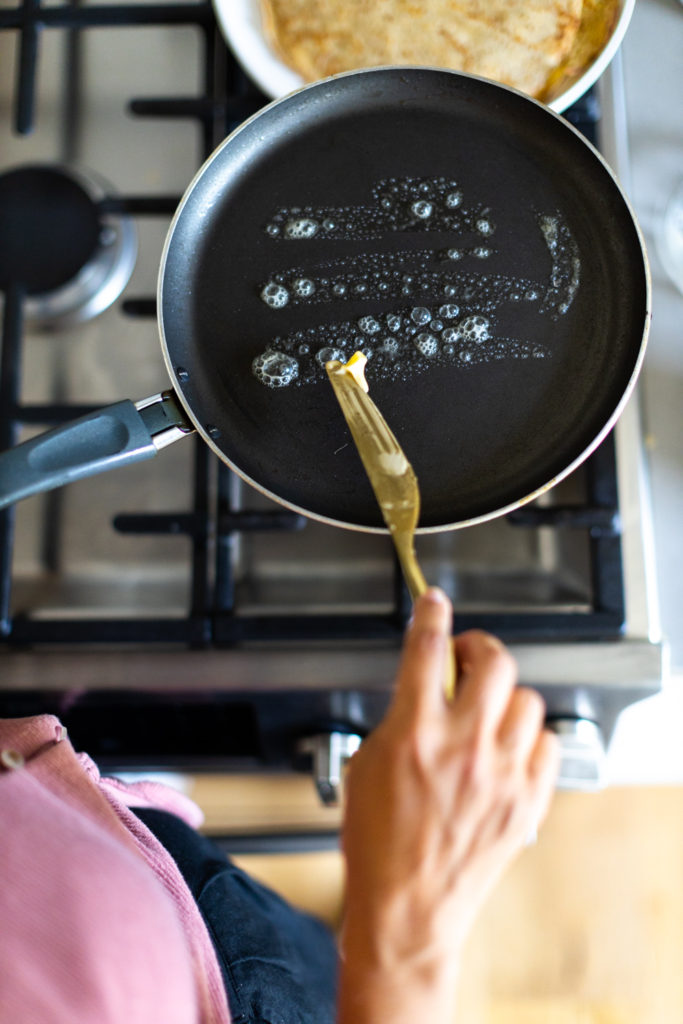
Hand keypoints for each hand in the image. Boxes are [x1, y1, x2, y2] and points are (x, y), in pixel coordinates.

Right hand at [338, 588, 558, 1022]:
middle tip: (468, 659)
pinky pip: (546, 743)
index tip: (435, 602)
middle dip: (479, 648)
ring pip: (526, 699)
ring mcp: (500, 773)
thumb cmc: (377, 844)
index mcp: (414, 732)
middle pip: (494, 661)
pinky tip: (509, 747)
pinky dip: (529, 737)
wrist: (407, 908)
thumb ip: (398, 719)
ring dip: (505, 696)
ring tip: (489, 711)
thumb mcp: (366, 765)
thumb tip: (422, 689)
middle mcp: (462, 746)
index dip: (432, 614)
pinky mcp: (526, 800)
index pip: (427, 649)